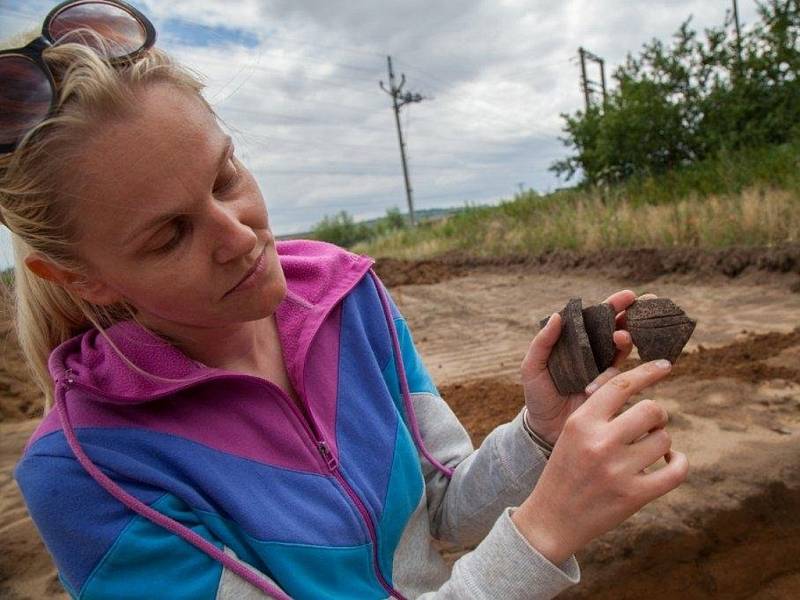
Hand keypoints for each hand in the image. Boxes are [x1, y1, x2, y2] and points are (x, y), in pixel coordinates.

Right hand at [511, 360, 688, 563]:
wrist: (552, 518)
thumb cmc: (565, 469)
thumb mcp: (571, 433)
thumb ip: (599, 411)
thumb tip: (639, 389)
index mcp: (581, 422)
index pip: (621, 385)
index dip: (647, 372)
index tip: (665, 365)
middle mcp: (600, 443)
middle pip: (651, 409)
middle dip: (656, 415)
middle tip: (650, 424)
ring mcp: (618, 470)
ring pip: (664, 439)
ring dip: (662, 442)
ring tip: (649, 450)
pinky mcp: (635, 496)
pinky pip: (677, 471)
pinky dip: (679, 463)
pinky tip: (670, 462)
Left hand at [521, 290, 653, 444]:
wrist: (545, 429)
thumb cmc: (537, 395)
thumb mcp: (532, 367)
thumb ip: (542, 343)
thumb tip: (556, 316)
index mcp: (576, 342)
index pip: (597, 318)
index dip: (614, 305)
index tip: (629, 296)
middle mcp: (594, 353)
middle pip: (618, 328)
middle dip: (634, 315)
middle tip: (643, 305)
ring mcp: (605, 371)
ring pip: (624, 349)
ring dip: (626, 340)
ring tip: (621, 337)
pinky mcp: (612, 390)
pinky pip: (625, 377)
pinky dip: (623, 372)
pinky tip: (611, 375)